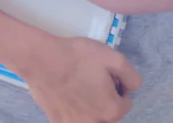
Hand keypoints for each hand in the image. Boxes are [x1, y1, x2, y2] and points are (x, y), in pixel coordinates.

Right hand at [15, 34, 141, 122]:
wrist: (41, 59)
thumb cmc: (77, 57)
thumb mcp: (113, 57)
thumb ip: (132, 76)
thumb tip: (131, 88)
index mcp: (112, 110)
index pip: (125, 101)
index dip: (117, 85)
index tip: (103, 73)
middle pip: (108, 111)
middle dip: (103, 97)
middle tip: (89, 77)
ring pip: (90, 116)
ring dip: (88, 105)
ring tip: (77, 85)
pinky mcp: (58, 122)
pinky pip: (71, 118)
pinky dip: (71, 109)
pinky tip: (64, 94)